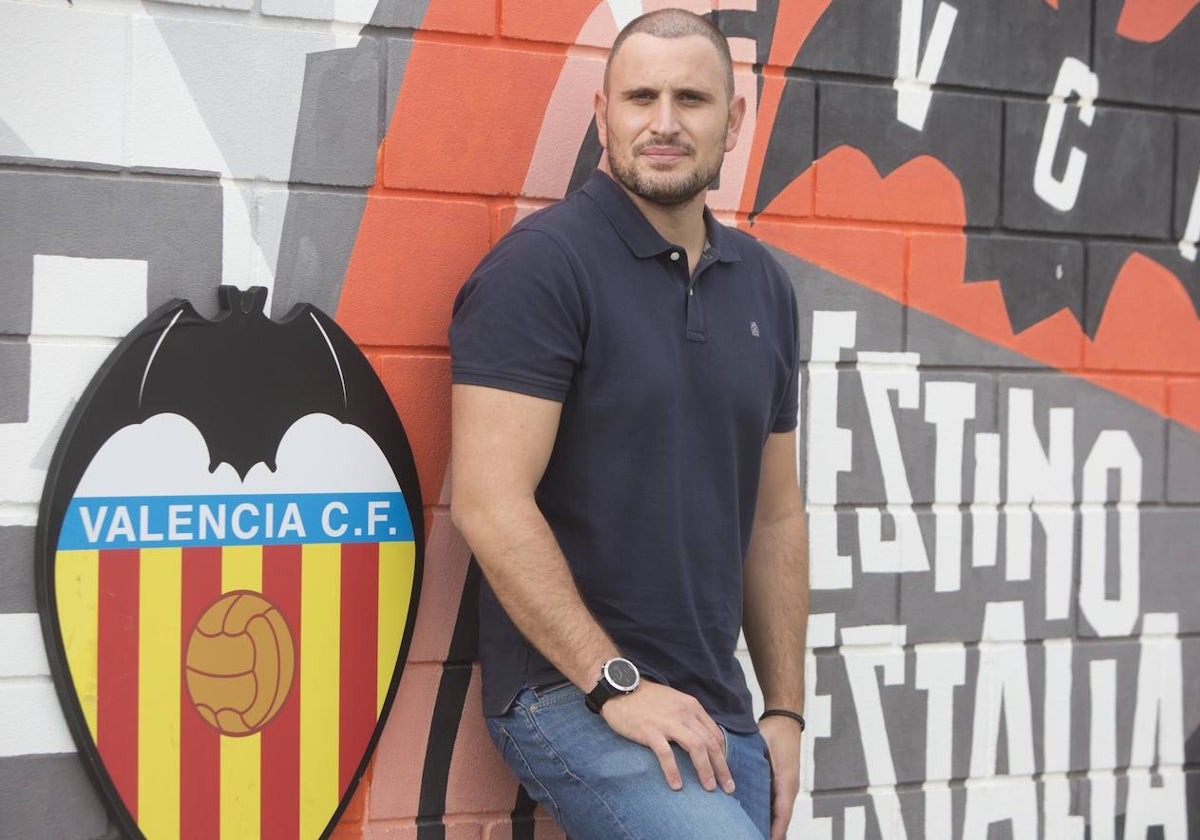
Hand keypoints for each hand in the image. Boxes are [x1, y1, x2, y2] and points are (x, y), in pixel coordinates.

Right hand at [599, 682, 734, 793]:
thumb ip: (689, 718)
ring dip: (705, 770)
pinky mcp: (650, 731)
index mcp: (692, 706)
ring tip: (709, 788)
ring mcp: (667, 721)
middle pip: (710, 743)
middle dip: (721, 768)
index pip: (715, 734)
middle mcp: (684, 712)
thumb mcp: (675, 702)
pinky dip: (673, 771)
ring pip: (696, 747)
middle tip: (728, 788)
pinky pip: (667, 754)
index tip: (724, 772)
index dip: (723, 756)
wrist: (620, 688)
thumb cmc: (647, 699)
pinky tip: (676, 785)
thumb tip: (702, 740)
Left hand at [758, 715, 801, 839]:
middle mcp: (789, 788)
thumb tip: (727, 772)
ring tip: (748, 831)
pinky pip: (776, 803)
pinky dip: (767, 812)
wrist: (785, 720)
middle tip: (750, 837)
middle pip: (781, 818)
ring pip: (778, 812)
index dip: (775, 831)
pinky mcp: (782, 782)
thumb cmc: (775, 733)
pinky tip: (752, 816)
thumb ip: (747, 761)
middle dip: (769, 831)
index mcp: (787, 782)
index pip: (783, 814)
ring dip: (767, 823)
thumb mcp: (761, 747)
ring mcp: (786, 786)